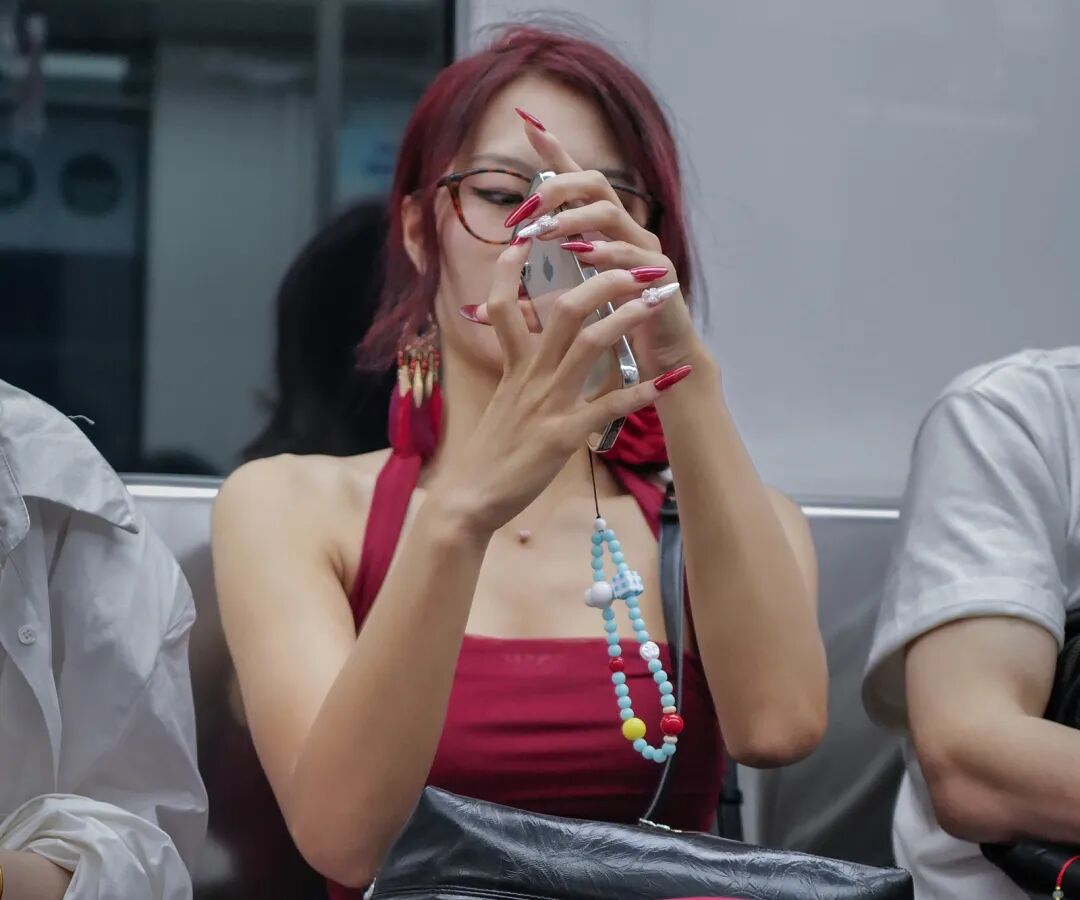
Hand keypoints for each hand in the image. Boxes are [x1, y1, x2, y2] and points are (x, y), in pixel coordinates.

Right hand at [439, 239, 691, 536]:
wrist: (468, 500)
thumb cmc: (487, 455)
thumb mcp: (502, 404)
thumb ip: (519, 376)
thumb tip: (530, 357)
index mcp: (513, 367)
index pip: (505, 303)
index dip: (513, 267)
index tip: (529, 236)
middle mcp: (530, 377)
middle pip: (565, 312)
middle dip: (602, 282)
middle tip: (634, 266)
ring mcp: (547, 404)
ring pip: (589, 346)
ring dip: (627, 319)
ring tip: (657, 301)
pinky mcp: (562, 437)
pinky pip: (608, 407)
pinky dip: (642, 393)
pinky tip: (670, 380)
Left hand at [474, 110, 705, 376]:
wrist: (659, 362)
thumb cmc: (611, 332)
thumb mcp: (560, 313)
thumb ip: (526, 304)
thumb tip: (475, 309)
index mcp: (602, 233)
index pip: (576, 182)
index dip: (554, 151)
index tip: (527, 124)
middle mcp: (625, 231)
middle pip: (595, 184)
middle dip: (557, 189)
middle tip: (524, 213)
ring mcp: (644, 249)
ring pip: (610, 212)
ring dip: (574, 219)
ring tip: (544, 232)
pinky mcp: (660, 274)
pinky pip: (632, 253)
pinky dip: (606, 252)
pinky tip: (583, 256)